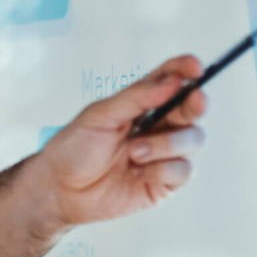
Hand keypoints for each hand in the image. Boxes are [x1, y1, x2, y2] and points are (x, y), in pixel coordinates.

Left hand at [28, 55, 208, 232]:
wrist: (60, 190)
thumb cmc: (74, 148)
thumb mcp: (100, 115)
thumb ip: (137, 98)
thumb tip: (172, 81)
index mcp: (141, 103)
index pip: (170, 79)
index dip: (186, 70)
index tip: (195, 67)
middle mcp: (158, 125)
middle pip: (192, 108)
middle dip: (196, 103)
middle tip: (194, 99)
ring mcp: (164, 154)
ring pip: (193, 139)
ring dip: (166, 144)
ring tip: (134, 152)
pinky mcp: (165, 182)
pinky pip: (183, 170)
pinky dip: (162, 169)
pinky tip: (139, 173)